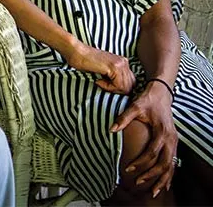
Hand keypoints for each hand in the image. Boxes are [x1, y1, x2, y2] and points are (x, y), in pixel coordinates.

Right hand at [64, 42, 134, 93]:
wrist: (76, 51)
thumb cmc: (85, 61)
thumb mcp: (104, 70)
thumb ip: (114, 76)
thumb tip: (123, 90)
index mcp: (123, 62)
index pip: (131, 83)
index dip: (119, 89)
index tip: (105, 84)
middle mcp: (124, 62)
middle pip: (130, 86)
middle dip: (117, 90)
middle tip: (103, 85)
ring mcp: (120, 64)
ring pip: (125, 87)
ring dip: (112, 89)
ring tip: (99, 82)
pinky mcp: (113, 67)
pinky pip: (118, 85)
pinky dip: (107, 87)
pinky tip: (98, 81)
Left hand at [110, 82, 177, 197]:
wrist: (161, 94)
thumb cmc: (147, 100)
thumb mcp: (134, 106)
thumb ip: (123, 118)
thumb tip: (111, 129)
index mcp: (161, 131)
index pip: (151, 153)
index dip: (140, 163)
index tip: (128, 169)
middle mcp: (171, 139)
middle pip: (164, 163)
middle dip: (151, 175)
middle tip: (139, 183)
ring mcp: (174, 142)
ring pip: (171, 166)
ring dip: (162, 179)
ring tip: (153, 191)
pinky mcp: (174, 143)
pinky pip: (173, 162)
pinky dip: (169, 174)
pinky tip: (164, 184)